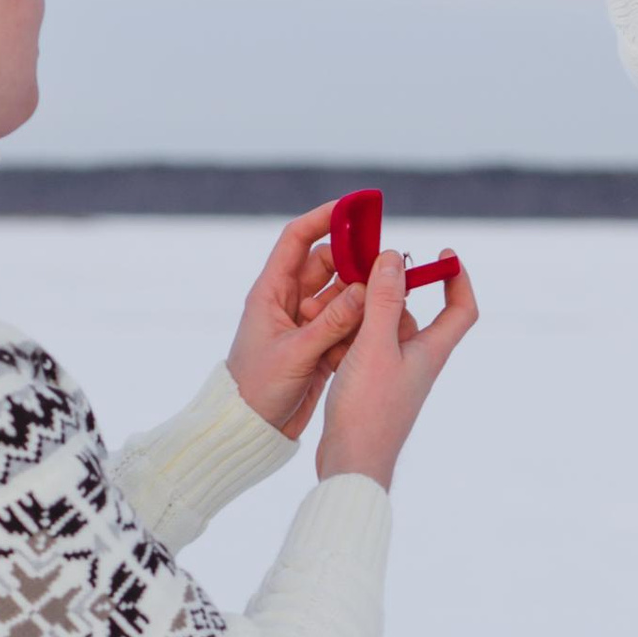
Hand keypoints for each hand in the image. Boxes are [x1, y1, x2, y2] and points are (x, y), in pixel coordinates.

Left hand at [225, 203, 366, 438]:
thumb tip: (366, 289)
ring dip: (361, 299)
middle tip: (386, 265)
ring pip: (342, 296)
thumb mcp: (296, 354)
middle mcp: (288, 301)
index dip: (324, 218)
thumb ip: (332, 322)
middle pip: (328, 265)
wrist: (252, 429)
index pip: (297, 240)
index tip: (355, 207)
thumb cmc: (258, 388)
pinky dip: (360, 326)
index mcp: (271, 292)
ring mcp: (305, 323)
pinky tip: (374, 332)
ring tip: (385, 303)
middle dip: (355, 262)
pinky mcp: (319, 345)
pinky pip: (346, 324)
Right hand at [313, 247, 477, 489]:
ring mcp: (394, 374)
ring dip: (361, 314)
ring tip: (333, 305)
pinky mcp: (372, 386)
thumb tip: (395, 258)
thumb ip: (385, 301)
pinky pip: (363, 349)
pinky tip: (326, 335)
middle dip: (387, 291)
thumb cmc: (368, 409)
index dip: (458, 279)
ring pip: (381, 330)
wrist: (352, 462)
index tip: (444, 255)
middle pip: (410, 313)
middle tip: (360, 272)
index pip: (461, 309)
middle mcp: (417, 361)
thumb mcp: (375, 346)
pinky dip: (348, 337)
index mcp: (430, 351)